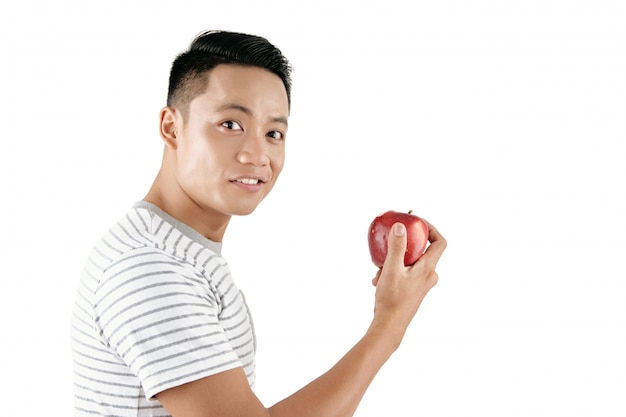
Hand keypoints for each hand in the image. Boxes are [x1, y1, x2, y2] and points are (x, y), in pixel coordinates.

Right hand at [370, 220, 446, 343]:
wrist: (389, 326)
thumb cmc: (392, 299)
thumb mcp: (391, 269)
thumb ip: (396, 247)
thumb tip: (401, 227)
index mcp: (427, 269)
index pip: (439, 242)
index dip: (431, 229)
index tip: (417, 223)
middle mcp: (428, 276)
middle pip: (422, 251)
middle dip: (404, 245)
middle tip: (392, 241)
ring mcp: (421, 284)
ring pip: (410, 263)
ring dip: (394, 261)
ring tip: (379, 269)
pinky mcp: (413, 291)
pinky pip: (405, 273)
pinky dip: (392, 272)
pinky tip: (378, 279)